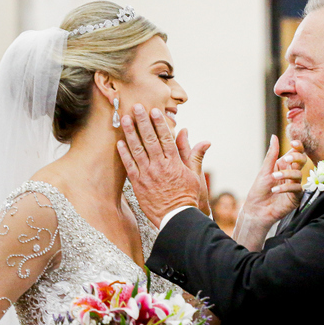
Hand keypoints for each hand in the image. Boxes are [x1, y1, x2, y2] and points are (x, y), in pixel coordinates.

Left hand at [117, 104, 210, 227]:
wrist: (176, 217)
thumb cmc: (187, 196)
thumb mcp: (195, 175)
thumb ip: (195, 155)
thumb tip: (204, 140)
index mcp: (174, 162)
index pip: (165, 138)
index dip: (159, 123)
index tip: (154, 110)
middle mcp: (159, 166)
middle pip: (149, 139)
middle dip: (142, 121)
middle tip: (136, 107)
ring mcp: (147, 175)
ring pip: (137, 150)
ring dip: (130, 133)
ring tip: (125, 119)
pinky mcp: (138, 184)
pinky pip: (129, 166)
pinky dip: (124, 154)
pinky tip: (119, 142)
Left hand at [233, 137, 305, 250]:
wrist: (256, 210)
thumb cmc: (259, 191)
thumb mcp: (264, 170)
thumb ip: (272, 154)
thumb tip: (274, 136)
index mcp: (284, 166)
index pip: (296, 153)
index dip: (298, 147)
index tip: (294, 143)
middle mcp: (291, 174)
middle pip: (302, 160)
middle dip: (296, 158)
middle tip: (286, 159)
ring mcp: (295, 185)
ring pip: (299, 174)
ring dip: (286, 174)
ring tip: (273, 178)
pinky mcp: (296, 196)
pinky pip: (297, 188)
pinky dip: (286, 187)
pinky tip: (275, 190)